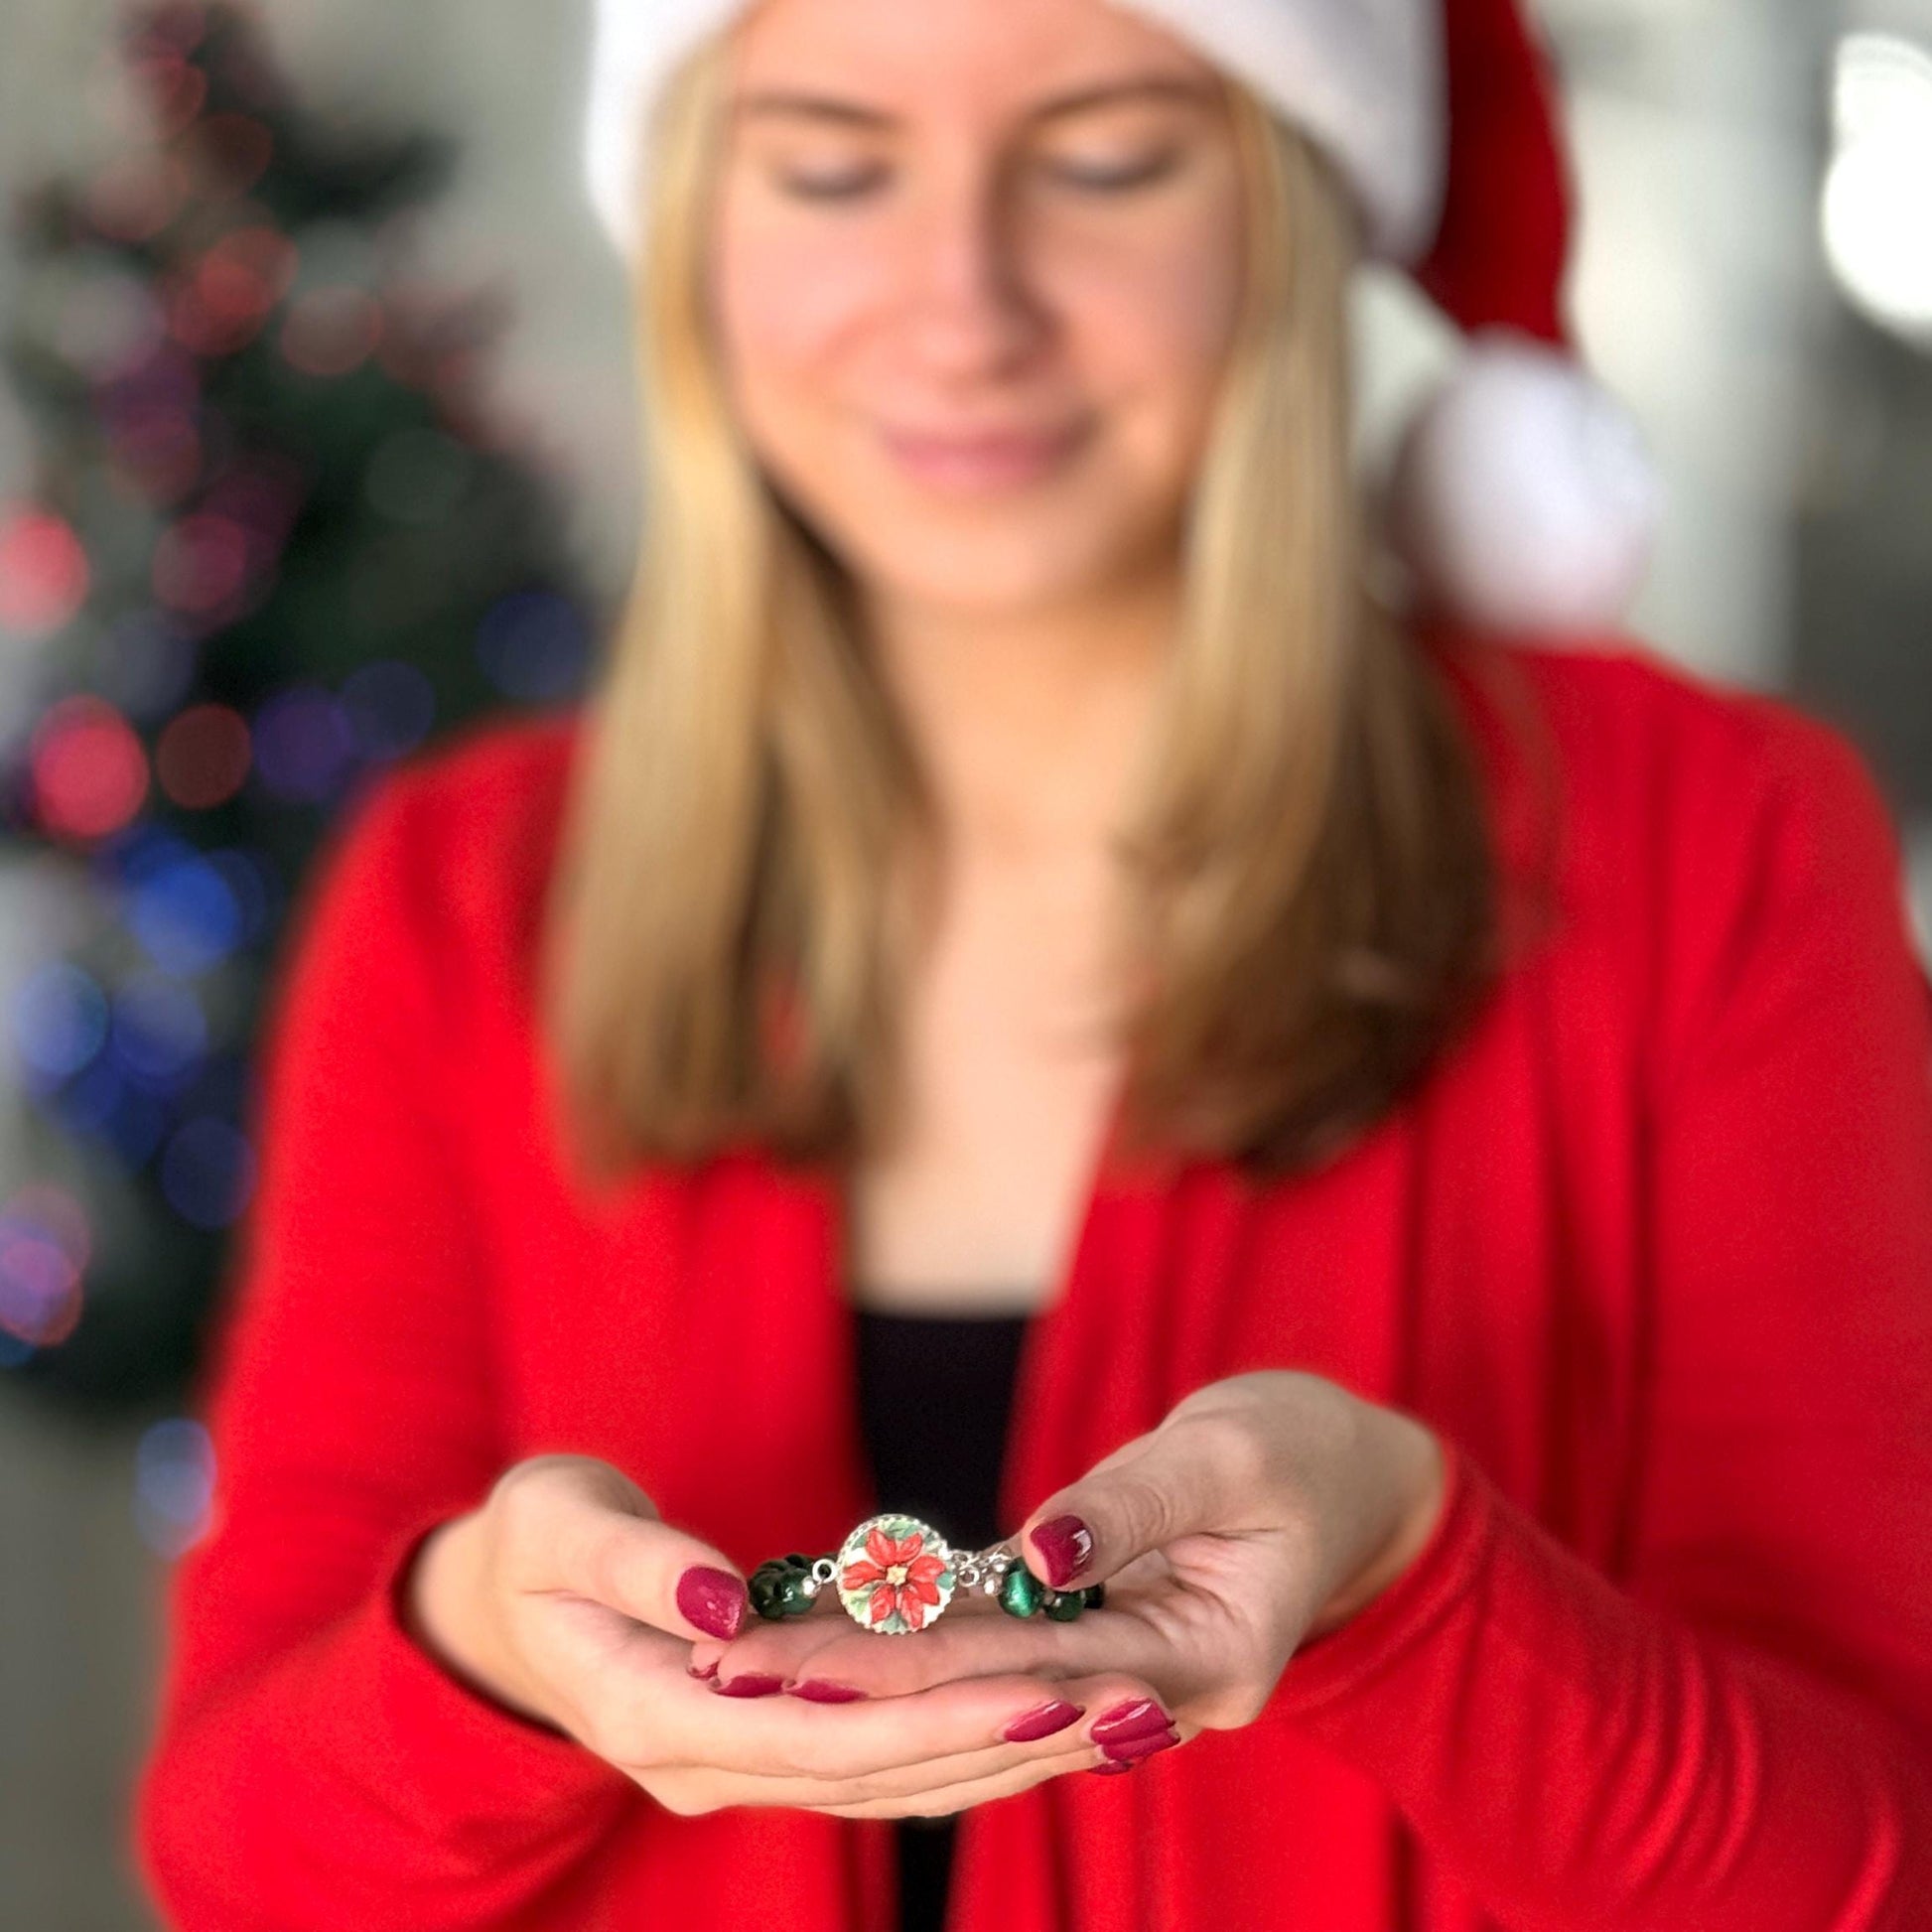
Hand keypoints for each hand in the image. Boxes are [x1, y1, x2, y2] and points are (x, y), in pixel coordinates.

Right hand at [402, 1454, 1175, 1817]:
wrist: (503, 1597)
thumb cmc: (534, 1538)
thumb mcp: (558, 1521)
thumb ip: (637, 1562)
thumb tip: (725, 1605)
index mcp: (649, 1711)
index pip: (817, 1735)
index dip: (933, 1718)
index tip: (1039, 1686)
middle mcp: (699, 1764)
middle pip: (874, 1775)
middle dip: (1002, 1744)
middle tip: (1120, 1706)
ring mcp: (731, 1766)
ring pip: (886, 1784)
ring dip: (1001, 1758)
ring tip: (1114, 1722)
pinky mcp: (761, 1746)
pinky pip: (873, 1762)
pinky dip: (958, 1748)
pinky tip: (1037, 1721)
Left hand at [688, 1373, 1447, 1769]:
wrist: (1348, 1482)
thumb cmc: (1301, 1453)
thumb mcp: (1232, 1455)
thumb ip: (1134, 1504)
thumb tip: (1038, 1549)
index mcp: (1209, 1665)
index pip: (1035, 1671)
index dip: (913, 1665)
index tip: (803, 1661)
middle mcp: (1159, 1702)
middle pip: (986, 1700)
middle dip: (855, 1686)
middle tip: (733, 1669)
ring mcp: (1128, 1688)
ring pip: (978, 1695)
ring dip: (864, 1680)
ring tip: (748, 1663)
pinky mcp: (1097, 1657)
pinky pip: (994, 1665)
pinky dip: (912, 1652)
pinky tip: (823, 1643)